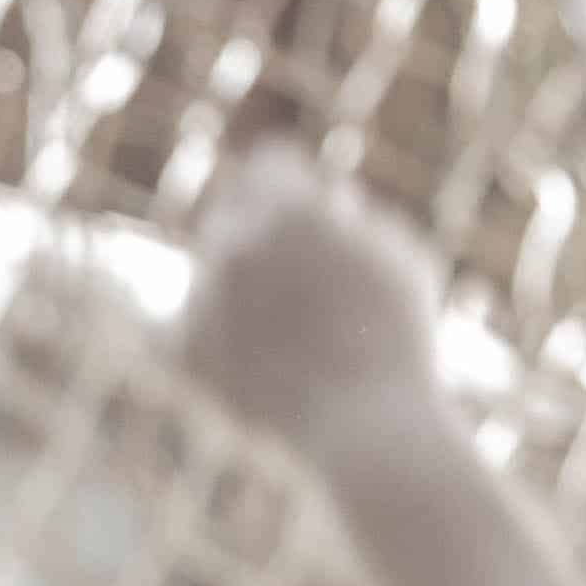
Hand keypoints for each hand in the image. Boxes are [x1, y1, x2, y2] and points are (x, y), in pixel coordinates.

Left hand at [177, 147, 449, 445]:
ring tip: (295, 323)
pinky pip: (196, 320)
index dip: (294, 180)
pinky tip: (265, 354)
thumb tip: (329, 203)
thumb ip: (358, 216)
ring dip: (245, 283)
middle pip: (233, 210)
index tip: (310, 202)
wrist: (367, 423)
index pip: (269, 162)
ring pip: (214, 267)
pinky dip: (224, 333)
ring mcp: (202, 295)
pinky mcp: (185, 346)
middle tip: (303, 269)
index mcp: (287, 208)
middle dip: (265, 229)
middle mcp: (234, 243)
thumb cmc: (399, 335)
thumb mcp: (400, 255)